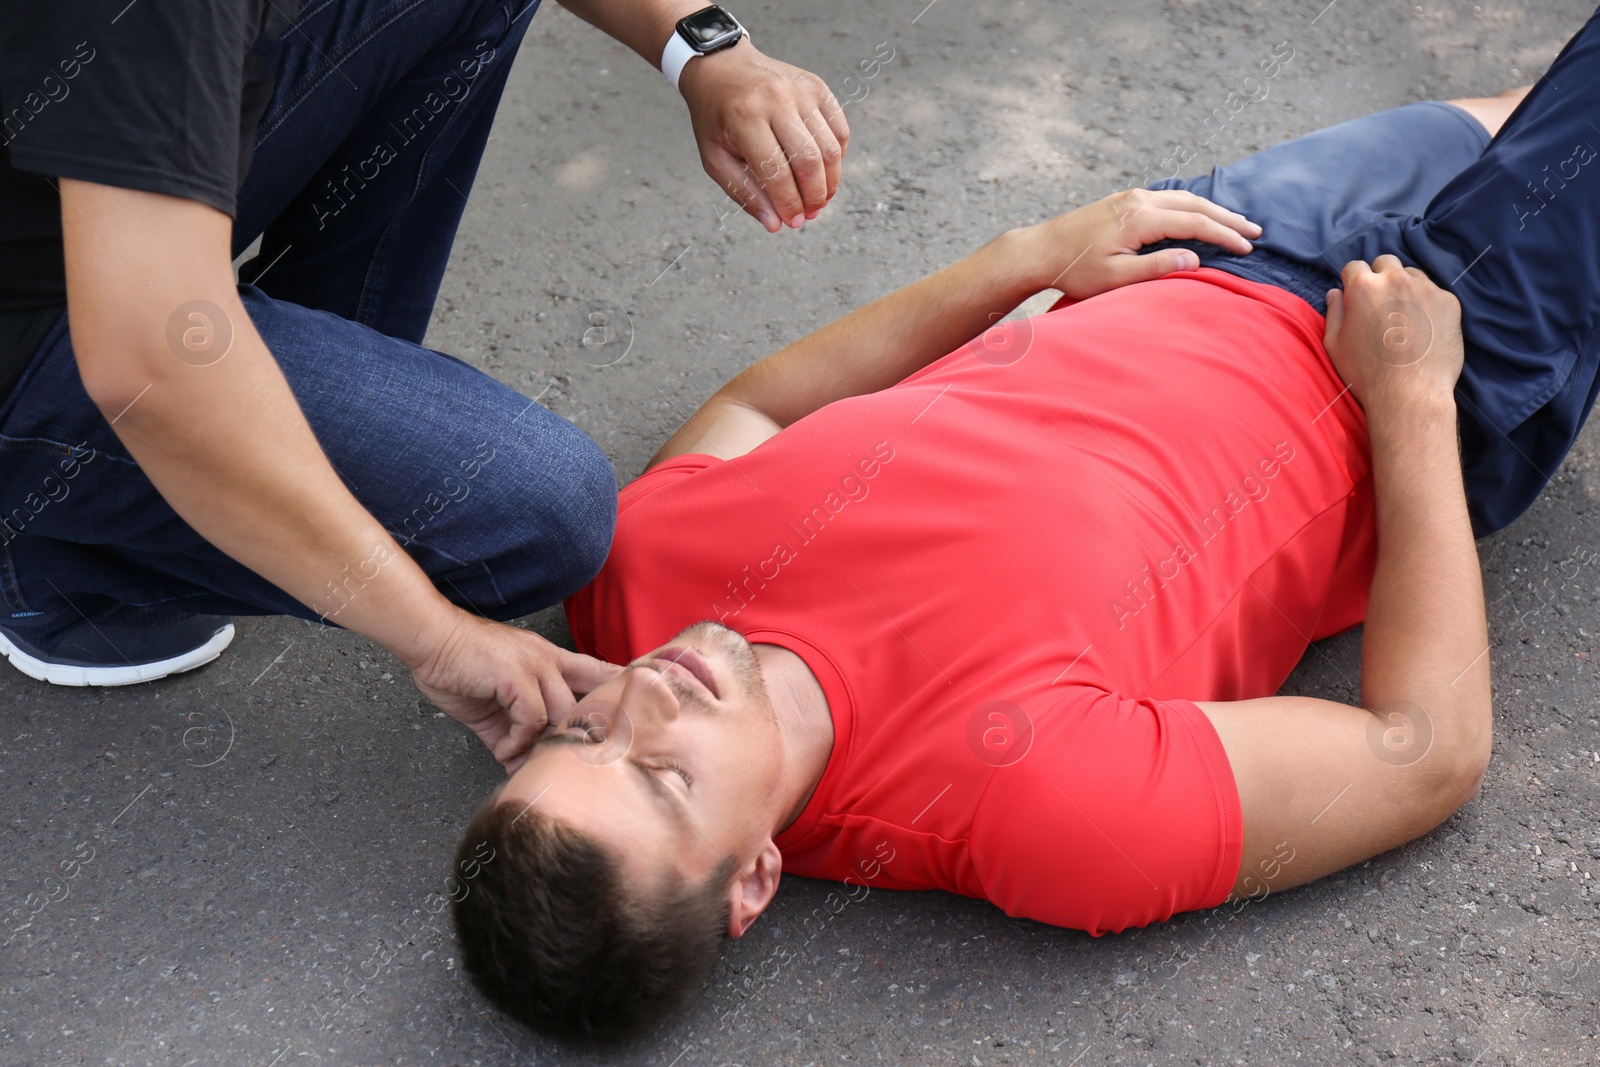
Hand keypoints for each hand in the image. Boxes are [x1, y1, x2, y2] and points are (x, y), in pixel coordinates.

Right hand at [406, 610, 621, 772]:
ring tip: (531, 760)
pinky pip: (533, 719)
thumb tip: (521, 763)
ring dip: (551, 744)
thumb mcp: (495, 703)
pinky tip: (505, 749)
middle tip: (577, 765)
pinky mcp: (518, 677)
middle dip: (593, 735)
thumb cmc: (459, 666)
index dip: (622, 692)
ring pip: (566, 714)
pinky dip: (519, 742)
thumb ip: (514, 730)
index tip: (644, 713)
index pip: (601, 672)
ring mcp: (537, 666)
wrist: (429, 640)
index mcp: (551, 660)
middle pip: (595, 698)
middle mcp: (551, 661)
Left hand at [678, 40, 848, 231]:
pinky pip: (839, 129)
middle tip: (811, 214)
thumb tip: (775, 224)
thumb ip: (744, 192)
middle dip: (814, 196)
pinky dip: (837, 157)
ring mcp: (801, 90)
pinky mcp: (817, 86)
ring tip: (821, 199)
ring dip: (830, 182)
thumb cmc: (716, 118)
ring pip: (830, 147)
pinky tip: (826, 171)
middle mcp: (776, 100)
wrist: (722, 66)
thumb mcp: (715, 158)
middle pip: (810, 160)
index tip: (793, 222)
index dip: (789, 203)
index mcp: (745, 118)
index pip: (777, 171)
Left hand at [1022, 188, 1261, 300]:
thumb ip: (1157, 268)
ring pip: (1182, 198)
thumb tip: (1195, 259)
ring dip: (1211, 209)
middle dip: (1227, 217)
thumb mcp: (1116, 277)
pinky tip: (1200, 214)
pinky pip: (1167, 197)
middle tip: (1255, 230)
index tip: (1247, 248)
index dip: (1225, 235)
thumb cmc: (1075, 269)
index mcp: (1140, 218)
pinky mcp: (1123, 200)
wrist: (1040, 250)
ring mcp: (1130, 196)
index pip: (1195, 223)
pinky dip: (1190, 205)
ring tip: (1235, 222)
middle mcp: (1138, 200)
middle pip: (1195, 204)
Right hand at [1323, 256, 1463, 411]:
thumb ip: (1333, 313)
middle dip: (1380, 276)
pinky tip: (1423, 328)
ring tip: (1404, 317)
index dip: (1353, 280)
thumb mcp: (1335, 345)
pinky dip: (1427, 304)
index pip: (1354, 266)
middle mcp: (1395, 280)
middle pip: (1386, 262)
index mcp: (1363, 288)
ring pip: (1412, 275)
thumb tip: (1335, 293)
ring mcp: (1425, 288)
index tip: (1357, 296)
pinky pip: (1435, 293)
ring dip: (1405, 287)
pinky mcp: (1449, 301)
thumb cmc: (1367, 373)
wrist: (1410, 393)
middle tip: (1380, 303)